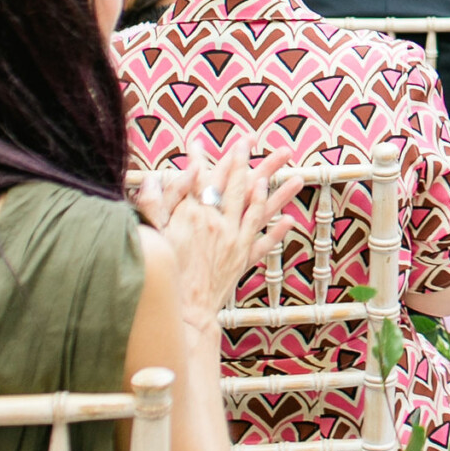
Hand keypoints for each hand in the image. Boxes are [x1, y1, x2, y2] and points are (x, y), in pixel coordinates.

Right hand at [133, 145, 291, 325]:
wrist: (181, 310)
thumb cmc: (163, 273)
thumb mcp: (152, 235)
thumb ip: (155, 206)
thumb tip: (156, 179)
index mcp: (193, 214)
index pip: (201, 177)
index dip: (202, 158)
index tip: (200, 141)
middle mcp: (218, 222)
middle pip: (237, 185)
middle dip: (245, 160)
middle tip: (252, 140)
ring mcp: (234, 240)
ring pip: (260, 209)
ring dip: (279, 192)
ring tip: (297, 176)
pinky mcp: (242, 259)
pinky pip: (263, 242)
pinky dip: (276, 231)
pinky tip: (290, 220)